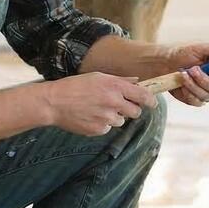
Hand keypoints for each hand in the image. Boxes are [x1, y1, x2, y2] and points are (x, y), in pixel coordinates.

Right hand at [40, 72, 155, 136]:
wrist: (55, 102)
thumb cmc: (76, 86)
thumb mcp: (99, 76)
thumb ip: (120, 80)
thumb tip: (137, 82)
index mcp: (115, 87)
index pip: (143, 96)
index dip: (150, 100)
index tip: (153, 102)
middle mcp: (113, 103)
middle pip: (136, 112)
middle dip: (132, 109)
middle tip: (120, 105)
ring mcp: (106, 118)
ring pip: (121, 120)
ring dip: (115, 116)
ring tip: (98, 108)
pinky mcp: (98, 130)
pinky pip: (108, 128)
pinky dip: (103, 124)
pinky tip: (90, 116)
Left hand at [161, 42, 208, 106]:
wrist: (167, 63)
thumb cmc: (185, 54)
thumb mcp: (201, 49)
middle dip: (206, 80)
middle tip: (193, 69)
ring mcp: (206, 92)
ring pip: (208, 96)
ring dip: (194, 85)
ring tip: (184, 73)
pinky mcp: (195, 100)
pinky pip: (197, 101)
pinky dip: (189, 92)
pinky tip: (182, 84)